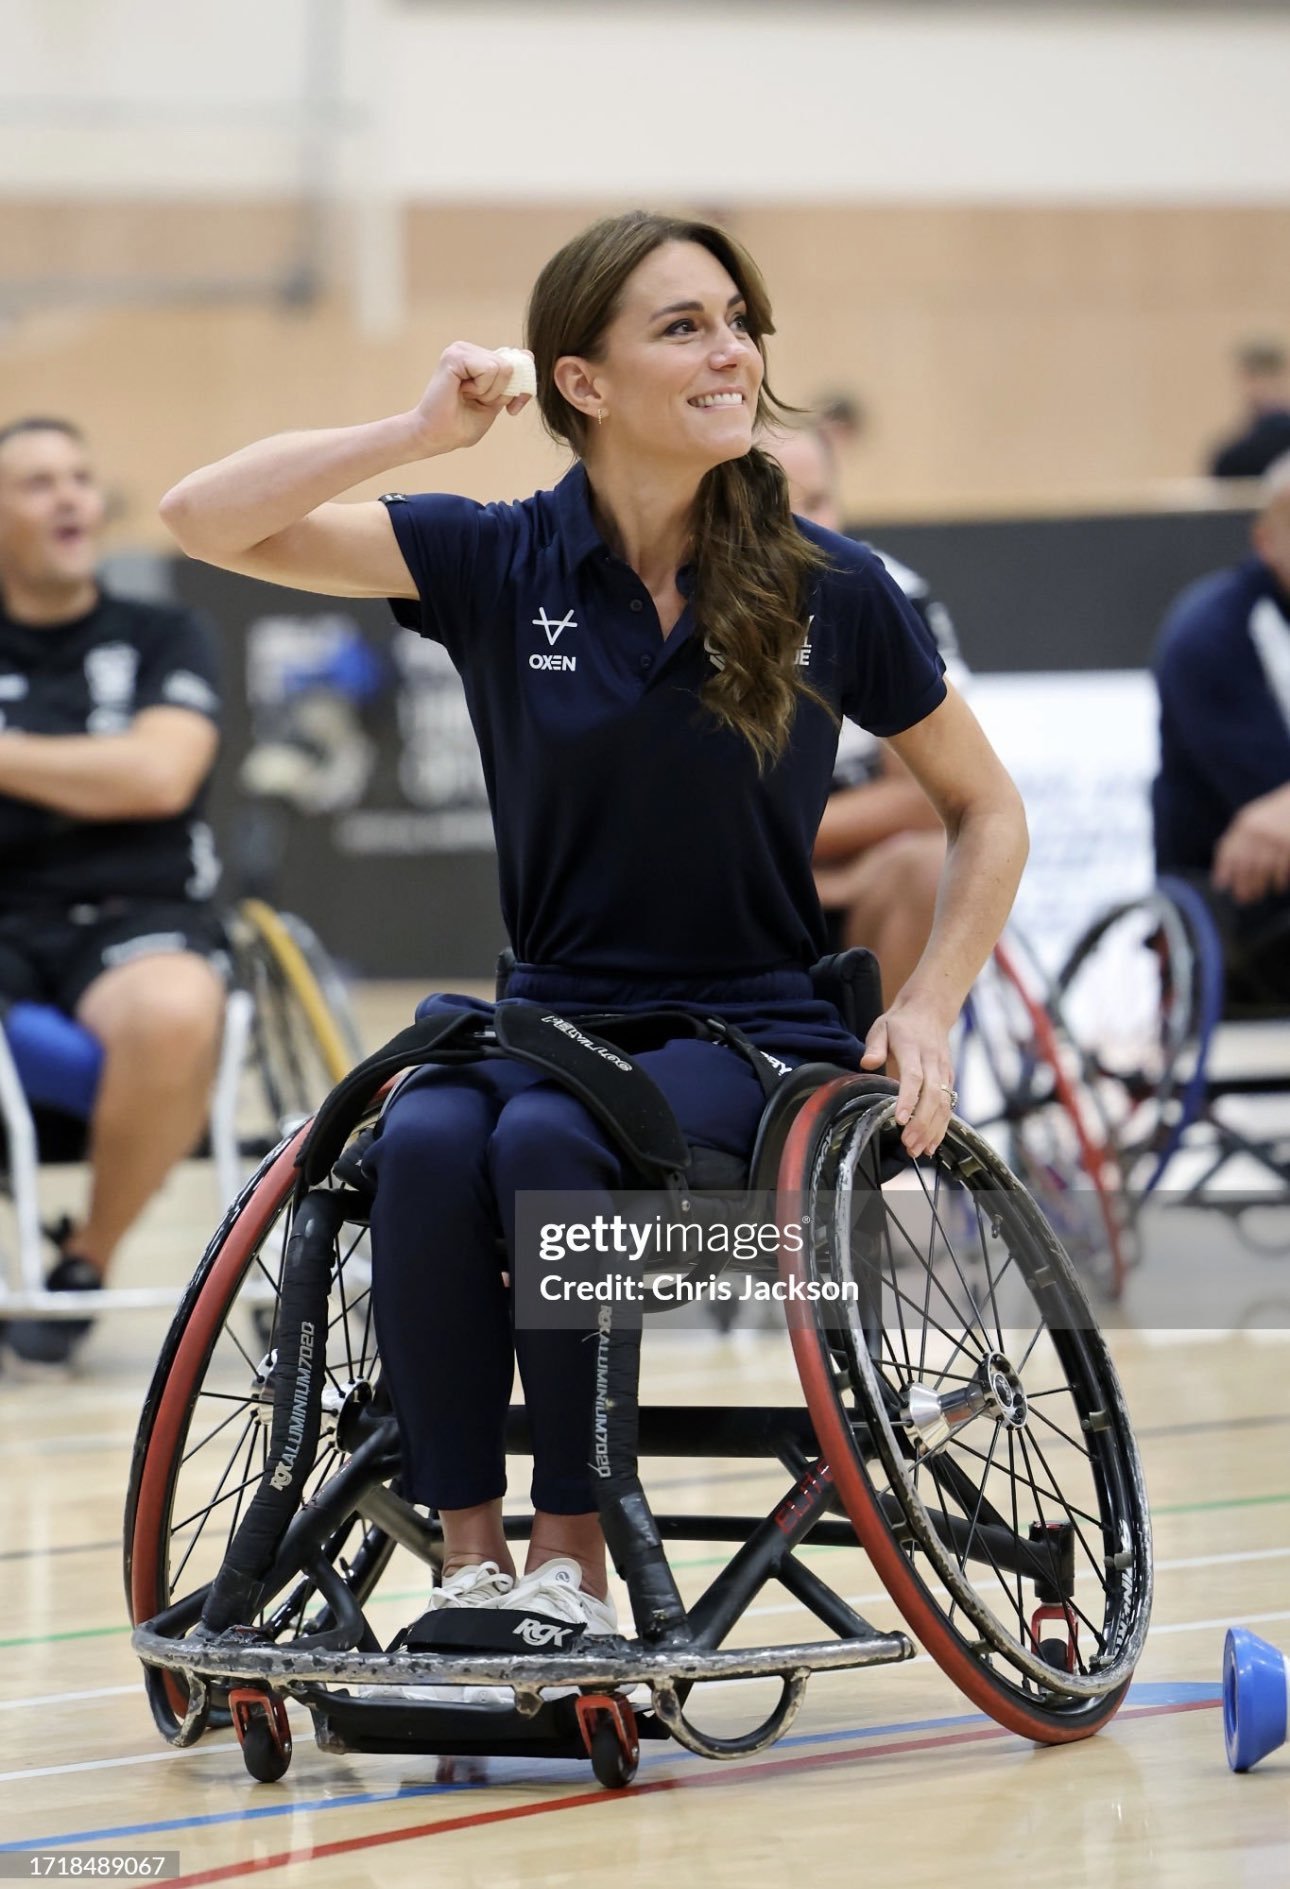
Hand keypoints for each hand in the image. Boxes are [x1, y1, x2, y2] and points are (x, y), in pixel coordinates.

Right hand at [411, 342, 533, 454]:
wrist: (435, 436)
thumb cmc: (460, 425)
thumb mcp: (496, 403)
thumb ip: (510, 383)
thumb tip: (528, 357)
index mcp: (480, 360)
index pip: (518, 360)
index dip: (520, 386)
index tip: (511, 410)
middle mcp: (470, 350)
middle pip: (512, 366)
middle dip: (500, 393)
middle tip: (475, 401)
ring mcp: (462, 350)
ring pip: (502, 367)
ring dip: (489, 392)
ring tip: (466, 396)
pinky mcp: (455, 355)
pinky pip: (489, 369)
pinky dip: (480, 388)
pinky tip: (462, 392)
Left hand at [860, 1000, 956, 1156]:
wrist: (931, 1009)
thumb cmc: (900, 1023)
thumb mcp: (881, 1027)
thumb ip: (874, 1045)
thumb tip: (866, 1063)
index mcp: (914, 1048)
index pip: (914, 1076)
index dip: (909, 1099)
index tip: (900, 1120)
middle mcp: (933, 1062)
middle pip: (932, 1096)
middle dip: (922, 1123)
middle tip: (908, 1145)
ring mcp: (944, 1071)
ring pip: (944, 1104)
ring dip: (933, 1130)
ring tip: (918, 1151)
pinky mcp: (949, 1079)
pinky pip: (949, 1105)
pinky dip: (942, 1126)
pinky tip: (931, 1144)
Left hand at [1212, 784, 1289, 904]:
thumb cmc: (1275, 813)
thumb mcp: (1254, 819)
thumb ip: (1239, 838)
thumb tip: (1224, 868)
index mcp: (1245, 823)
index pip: (1228, 850)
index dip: (1223, 869)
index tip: (1220, 886)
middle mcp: (1257, 831)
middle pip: (1244, 863)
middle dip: (1242, 884)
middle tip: (1241, 899)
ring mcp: (1274, 837)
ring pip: (1262, 869)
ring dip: (1259, 886)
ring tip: (1256, 896)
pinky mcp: (1288, 844)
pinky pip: (1281, 867)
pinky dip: (1279, 880)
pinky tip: (1277, 888)